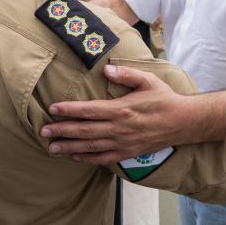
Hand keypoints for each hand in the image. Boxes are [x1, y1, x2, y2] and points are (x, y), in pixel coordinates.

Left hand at [40, 64, 192, 164]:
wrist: (182, 122)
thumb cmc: (163, 99)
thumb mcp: (147, 80)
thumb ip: (126, 73)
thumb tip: (107, 67)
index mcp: (121, 109)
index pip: (89, 110)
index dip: (69, 110)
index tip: (53, 108)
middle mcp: (119, 128)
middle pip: (84, 131)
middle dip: (62, 131)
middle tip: (43, 131)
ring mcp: (122, 143)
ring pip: (90, 147)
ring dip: (69, 147)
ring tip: (51, 148)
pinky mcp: (127, 153)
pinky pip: (103, 158)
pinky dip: (87, 158)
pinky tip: (74, 156)